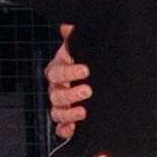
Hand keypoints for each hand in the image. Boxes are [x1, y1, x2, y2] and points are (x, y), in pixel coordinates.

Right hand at [45, 23, 89, 139]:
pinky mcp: (67, 120)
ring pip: (56, 111)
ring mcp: (61, 105)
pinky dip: (65, 130)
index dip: (69, 71)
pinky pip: (60, 128)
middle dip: (71, 93)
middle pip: (56, 93)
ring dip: (68, 113)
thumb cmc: (90, 61)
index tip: (86, 70)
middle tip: (88, 91)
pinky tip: (74, 129)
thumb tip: (67, 27)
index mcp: (60, 69)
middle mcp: (57, 88)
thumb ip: (77, 37)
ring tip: (84, 112)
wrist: (101, 78)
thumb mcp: (86, 47)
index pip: (57, 71)